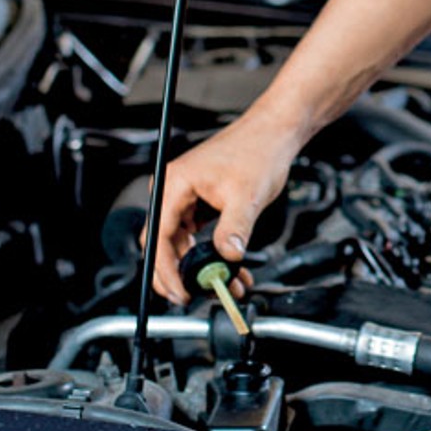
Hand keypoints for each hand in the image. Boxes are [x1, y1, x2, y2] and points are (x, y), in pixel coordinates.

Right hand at [147, 114, 293, 303]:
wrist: (273, 134)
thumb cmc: (257, 151)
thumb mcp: (247, 195)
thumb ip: (235, 228)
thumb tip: (228, 257)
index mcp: (174, 184)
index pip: (158, 237)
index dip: (167, 270)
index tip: (181, 292)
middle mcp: (172, 190)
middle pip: (162, 244)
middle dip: (180, 274)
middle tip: (196, 295)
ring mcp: (183, 197)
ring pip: (180, 244)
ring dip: (198, 266)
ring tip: (223, 283)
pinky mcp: (196, 203)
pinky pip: (194, 235)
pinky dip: (208, 253)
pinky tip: (227, 266)